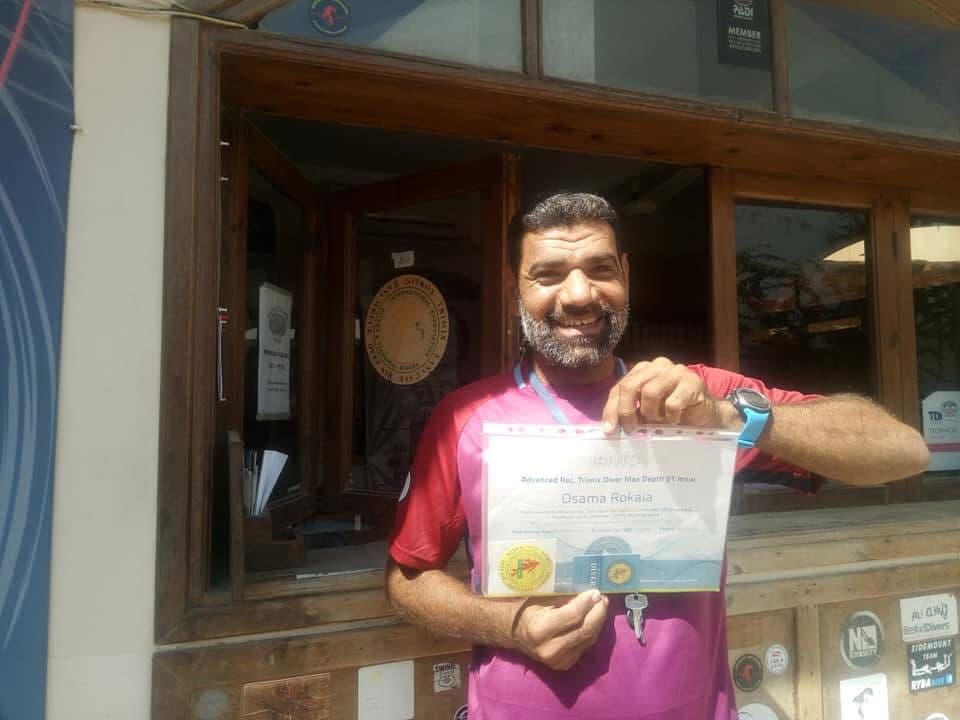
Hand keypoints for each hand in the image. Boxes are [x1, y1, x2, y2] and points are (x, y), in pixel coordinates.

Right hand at [511, 590, 608, 670]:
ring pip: (588, 639)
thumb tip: (586, 590)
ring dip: (598, 621)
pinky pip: (585, 646)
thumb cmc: (525, 610)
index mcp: (539, 630)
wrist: (514, 635)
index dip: (587, 603)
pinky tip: (593, 618)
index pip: (573, 616)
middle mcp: (549, 649)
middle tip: (603, 598)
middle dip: (598, 612)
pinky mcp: (565, 665)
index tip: (596, 591)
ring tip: (601, 605)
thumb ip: (561, 596)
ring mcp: (558, 661)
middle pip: (584, 629)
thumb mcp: (539, 598)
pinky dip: (592, 631)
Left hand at [602, 356, 736, 432]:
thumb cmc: (674, 413)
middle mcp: (658, 365)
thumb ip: (631, 412)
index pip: (620, 386)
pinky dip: (670, 416)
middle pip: (630, 386)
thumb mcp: (647, 412)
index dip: (611, 408)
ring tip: (659, 421)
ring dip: (651, 413)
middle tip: (631, 429)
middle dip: (626, 411)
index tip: (609, 429)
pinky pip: (672, 403)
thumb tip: (610, 428)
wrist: (707, 415)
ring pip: (649, 392)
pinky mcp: (692, 382)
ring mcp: (676, 371)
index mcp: (643, 370)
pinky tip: (676, 420)